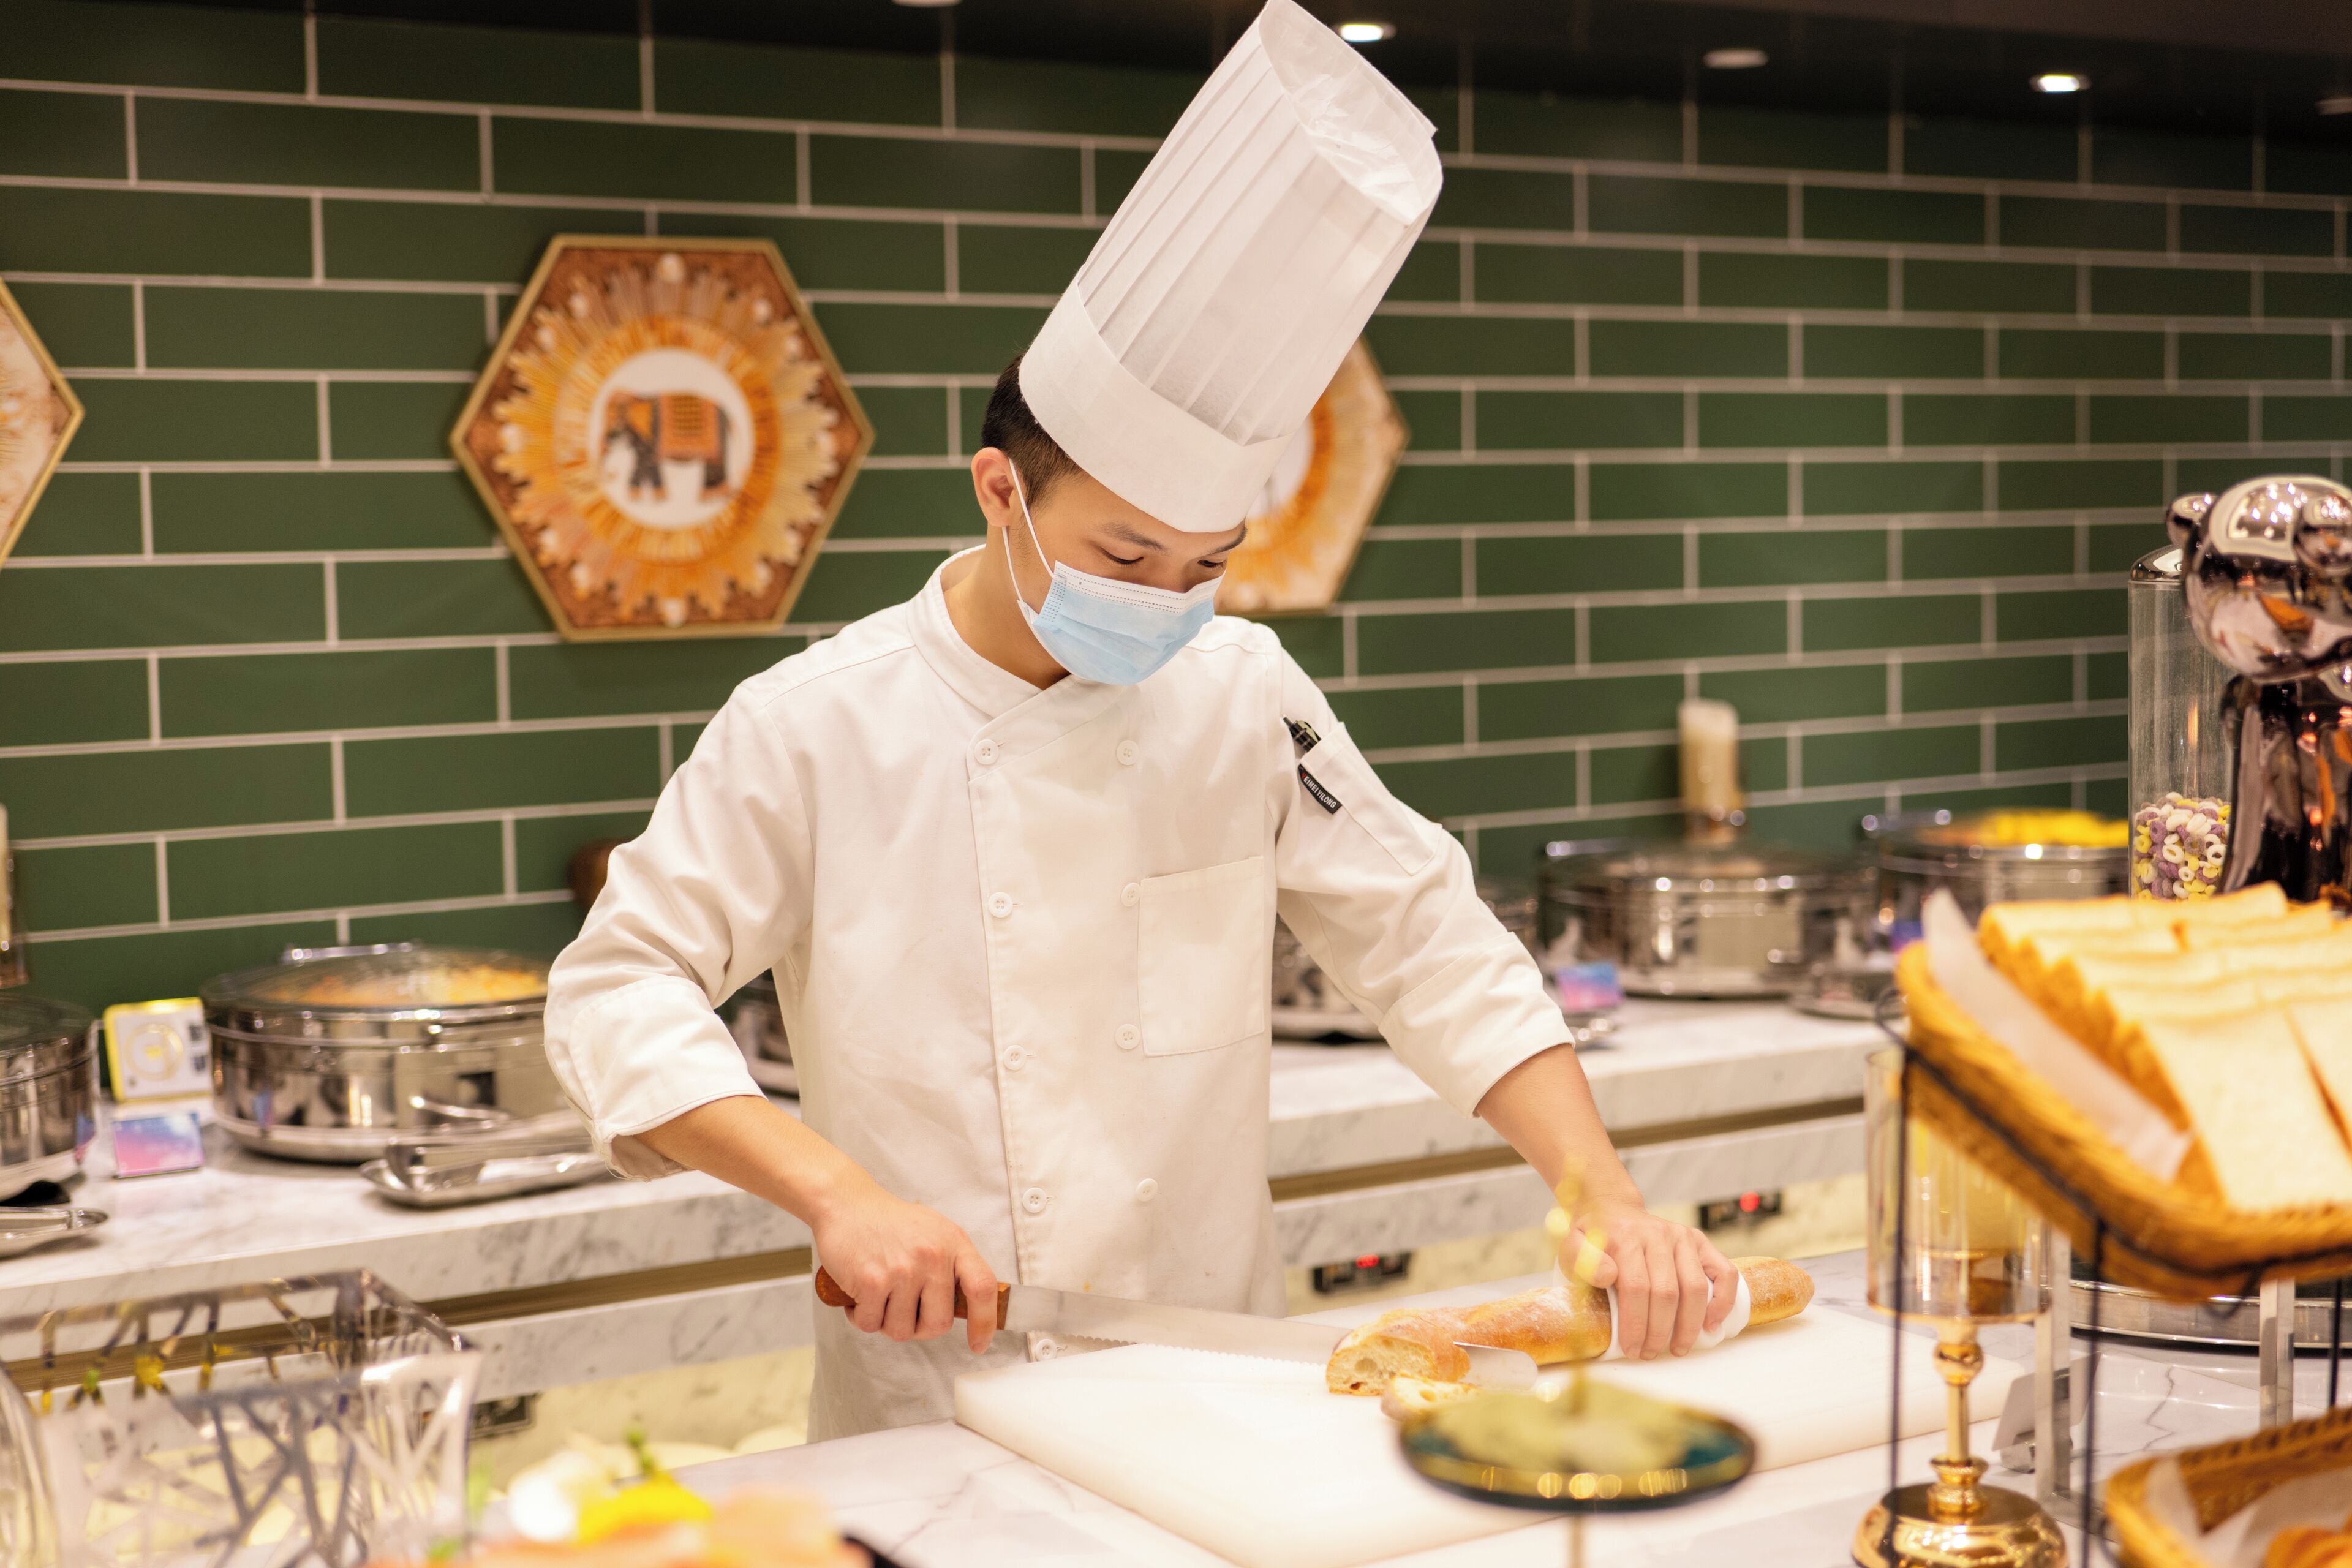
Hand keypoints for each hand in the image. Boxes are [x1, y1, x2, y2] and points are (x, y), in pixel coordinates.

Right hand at [809, 1172, 998, 1353]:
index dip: (984, 1322)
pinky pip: (870, 1324)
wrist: (846, 1203)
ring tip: (879, 1297)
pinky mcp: (872, 1281)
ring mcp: (903, 1270)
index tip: (978, 1344)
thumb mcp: (934, 1232)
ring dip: (886, 1323)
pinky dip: (860, 1317)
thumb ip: (952, 1265)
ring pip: (901, 1330)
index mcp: (954, 1243)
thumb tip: (966, 1307)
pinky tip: (858, 1296)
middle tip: (904, 1311)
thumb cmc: (890, 1223)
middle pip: (938, 1324)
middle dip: (919, 1328)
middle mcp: (933, 1256)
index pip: (982, 1288)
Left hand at [1560, 1201, 1736, 1359]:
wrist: (1611, 1209)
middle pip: (1667, 1292)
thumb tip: (1608, 1276)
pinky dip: (1723, 1300)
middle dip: (1659, 1331)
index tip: (1632, 1349)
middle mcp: (1657, 1234)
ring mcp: (1682, 1237)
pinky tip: (1712, 1323)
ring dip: (1689, 1325)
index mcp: (1624, 1237)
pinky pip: (1724, 1271)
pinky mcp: (1699, 1241)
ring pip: (1695, 1287)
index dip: (1636, 1324)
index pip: (1636, 1288)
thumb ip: (1582, 1260)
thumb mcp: (1572, 1246)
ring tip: (1679, 1348)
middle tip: (1650, 1353)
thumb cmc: (1592, 1238)